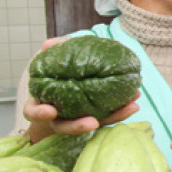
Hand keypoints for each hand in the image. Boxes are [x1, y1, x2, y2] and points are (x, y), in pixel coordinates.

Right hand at [24, 37, 140, 141]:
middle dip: (79, 126)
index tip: (50, 111)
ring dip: (114, 116)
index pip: (36, 113)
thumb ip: (50, 55)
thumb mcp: (49, 66)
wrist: (67, 88)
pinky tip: (135, 98)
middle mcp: (60, 118)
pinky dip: (122, 109)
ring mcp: (81, 120)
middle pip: (68, 127)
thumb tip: (49, 44)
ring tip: (131, 106)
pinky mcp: (99, 117)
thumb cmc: (55, 78)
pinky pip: (110, 116)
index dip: (41, 114)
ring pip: (95, 123)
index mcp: (42, 106)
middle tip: (93, 122)